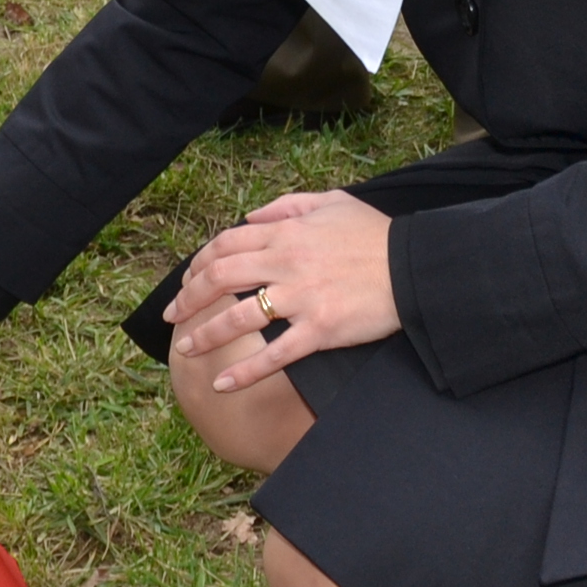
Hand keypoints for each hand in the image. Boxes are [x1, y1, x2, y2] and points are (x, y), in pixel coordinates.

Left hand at [163, 191, 396, 392]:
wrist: (415, 267)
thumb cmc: (375, 235)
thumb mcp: (331, 202)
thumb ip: (287, 205)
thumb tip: (252, 216)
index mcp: (286, 232)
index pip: (225, 245)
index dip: (198, 264)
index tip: (186, 282)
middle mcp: (286, 262)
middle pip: (220, 278)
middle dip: (188, 300)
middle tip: (172, 318)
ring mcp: (301, 298)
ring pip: (238, 317)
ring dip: (205, 335)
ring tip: (186, 350)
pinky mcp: (319, 330)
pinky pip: (274, 355)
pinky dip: (244, 372)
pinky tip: (222, 384)